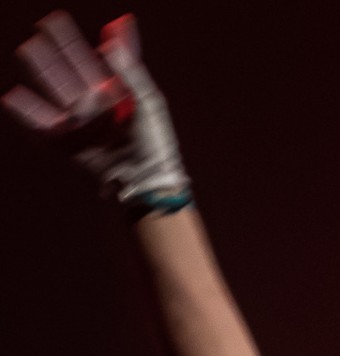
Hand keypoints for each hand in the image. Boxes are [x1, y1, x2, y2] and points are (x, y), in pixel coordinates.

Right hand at [4, 11, 188, 206]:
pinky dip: (29, 114)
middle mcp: (93, 107)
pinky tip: (13, 98)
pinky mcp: (71, 145)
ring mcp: (81, 126)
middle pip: (66, 74)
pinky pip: (46, 127)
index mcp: (111, 93)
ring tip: (27, 52)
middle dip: (51, 54)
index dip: (70, 42)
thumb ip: (130, 70)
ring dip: (41, 73)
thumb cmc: (155, 143)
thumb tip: (109, 43)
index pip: (85, 61)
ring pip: (55, 94)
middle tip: (38, 33)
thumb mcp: (148, 101)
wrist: (148, 180)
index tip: (56, 21)